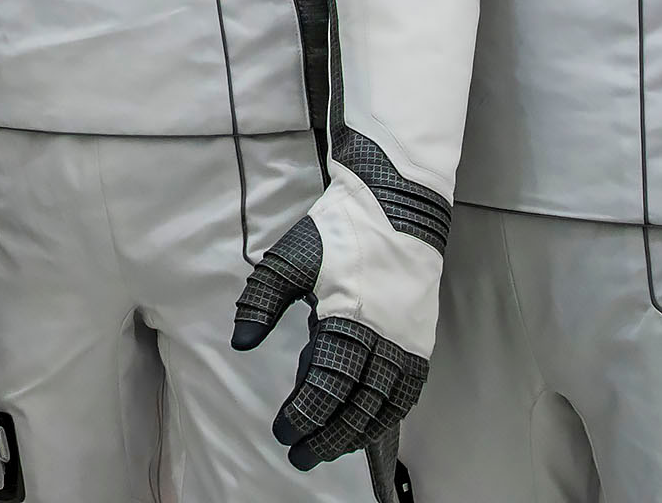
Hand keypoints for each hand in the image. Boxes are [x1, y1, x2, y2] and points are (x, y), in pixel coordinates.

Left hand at [229, 215, 430, 469]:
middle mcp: (385, 339)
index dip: (305, 412)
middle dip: (329, 435)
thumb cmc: (340, 231)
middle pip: (358, 405)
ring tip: (329, 448)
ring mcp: (408, 343)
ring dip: (357, 433)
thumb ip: (262, 301)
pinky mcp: (420, 342)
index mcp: (351, 318)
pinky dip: (386, 416)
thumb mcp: (290, 259)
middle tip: (299, 454)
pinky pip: (406, 393)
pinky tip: (366, 426)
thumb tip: (241, 343)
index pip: (328, 383)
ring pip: (385, 405)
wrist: (398, 206)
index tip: (282, 430)